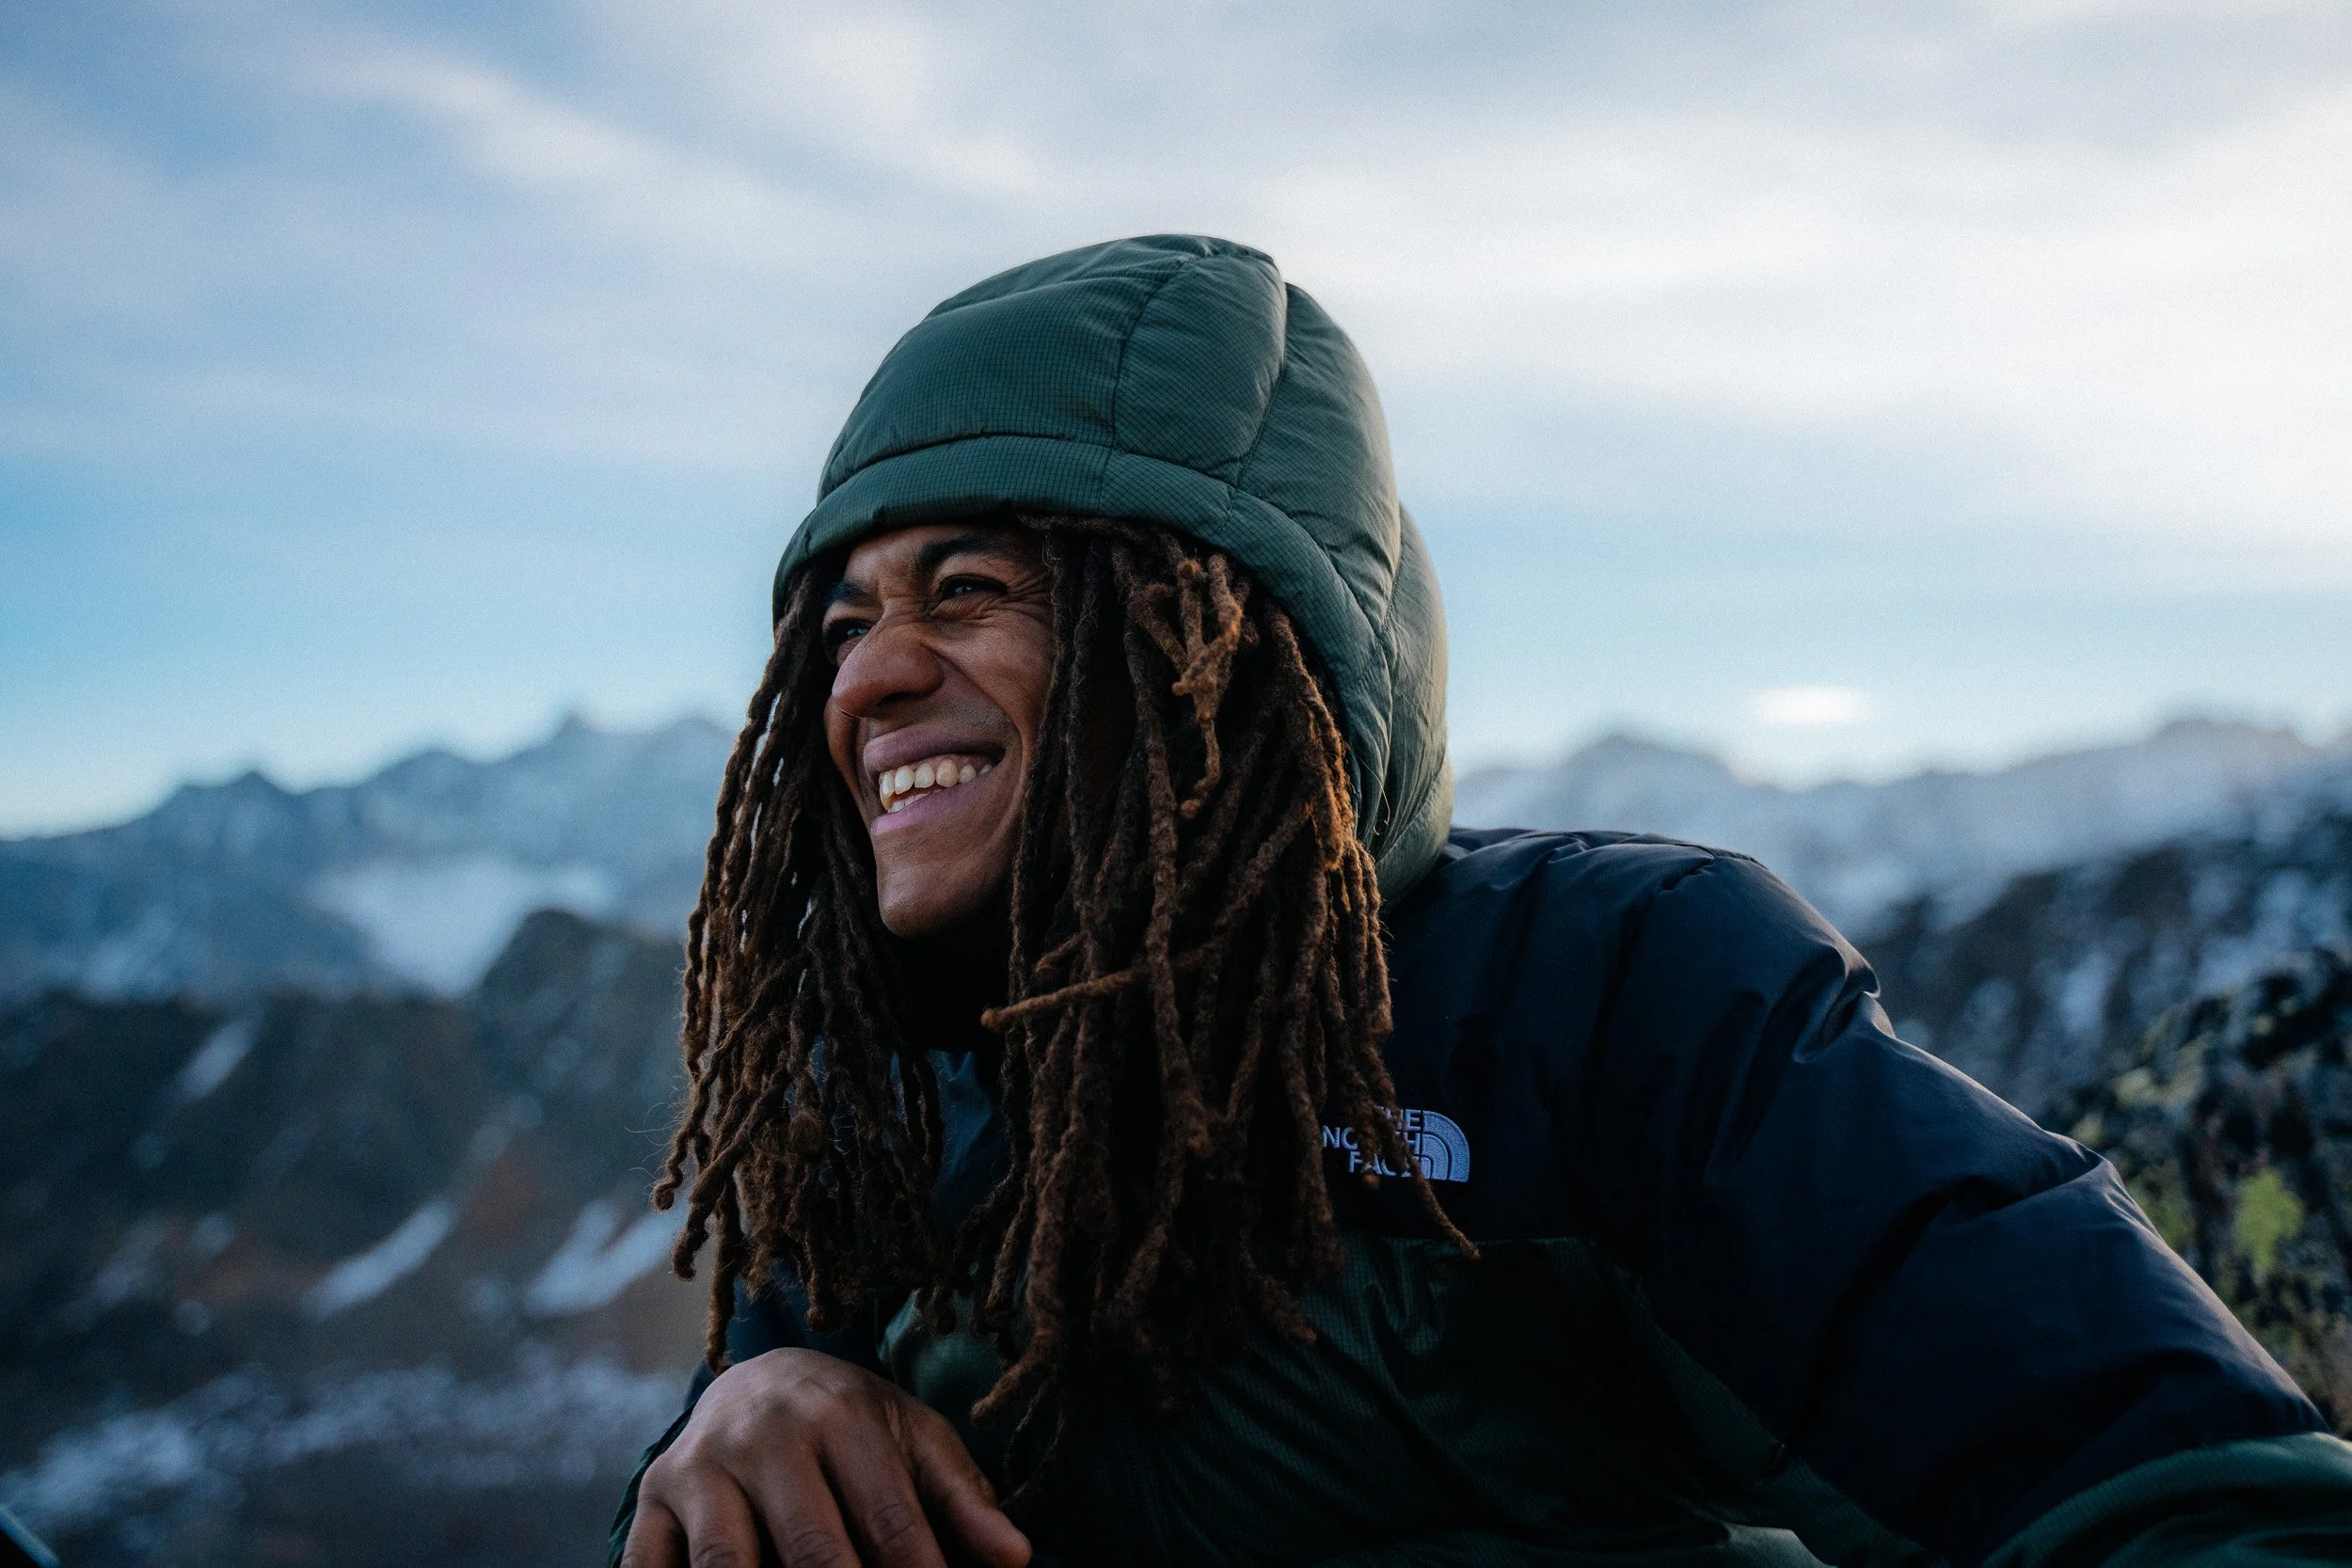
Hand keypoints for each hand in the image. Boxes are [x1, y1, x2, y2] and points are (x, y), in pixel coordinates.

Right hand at [618, 1348, 1031, 1567]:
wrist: (756, 1376)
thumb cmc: (852, 1425)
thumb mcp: (913, 1438)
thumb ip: (961, 1498)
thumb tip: (1015, 1558)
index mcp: (840, 1412)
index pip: (888, 1517)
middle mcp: (764, 1431)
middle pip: (812, 1549)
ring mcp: (700, 1465)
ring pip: (728, 1565)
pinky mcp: (652, 1497)